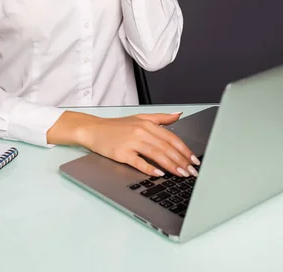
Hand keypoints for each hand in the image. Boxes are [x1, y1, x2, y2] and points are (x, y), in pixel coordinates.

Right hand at [78, 112, 199, 177]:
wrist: (94, 130)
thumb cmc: (116, 126)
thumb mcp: (139, 118)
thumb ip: (160, 118)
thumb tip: (178, 115)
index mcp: (147, 123)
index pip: (171, 137)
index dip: (184, 149)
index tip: (194, 160)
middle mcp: (141, 131)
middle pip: (166, 147)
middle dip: (182, 160)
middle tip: (192, 172)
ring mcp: (131, 142)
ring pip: (156, 154)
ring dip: (171, 165)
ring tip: (182, 174)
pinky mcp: (122, 152)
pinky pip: (139, 161)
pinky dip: (150, 167)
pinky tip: (159, 173)